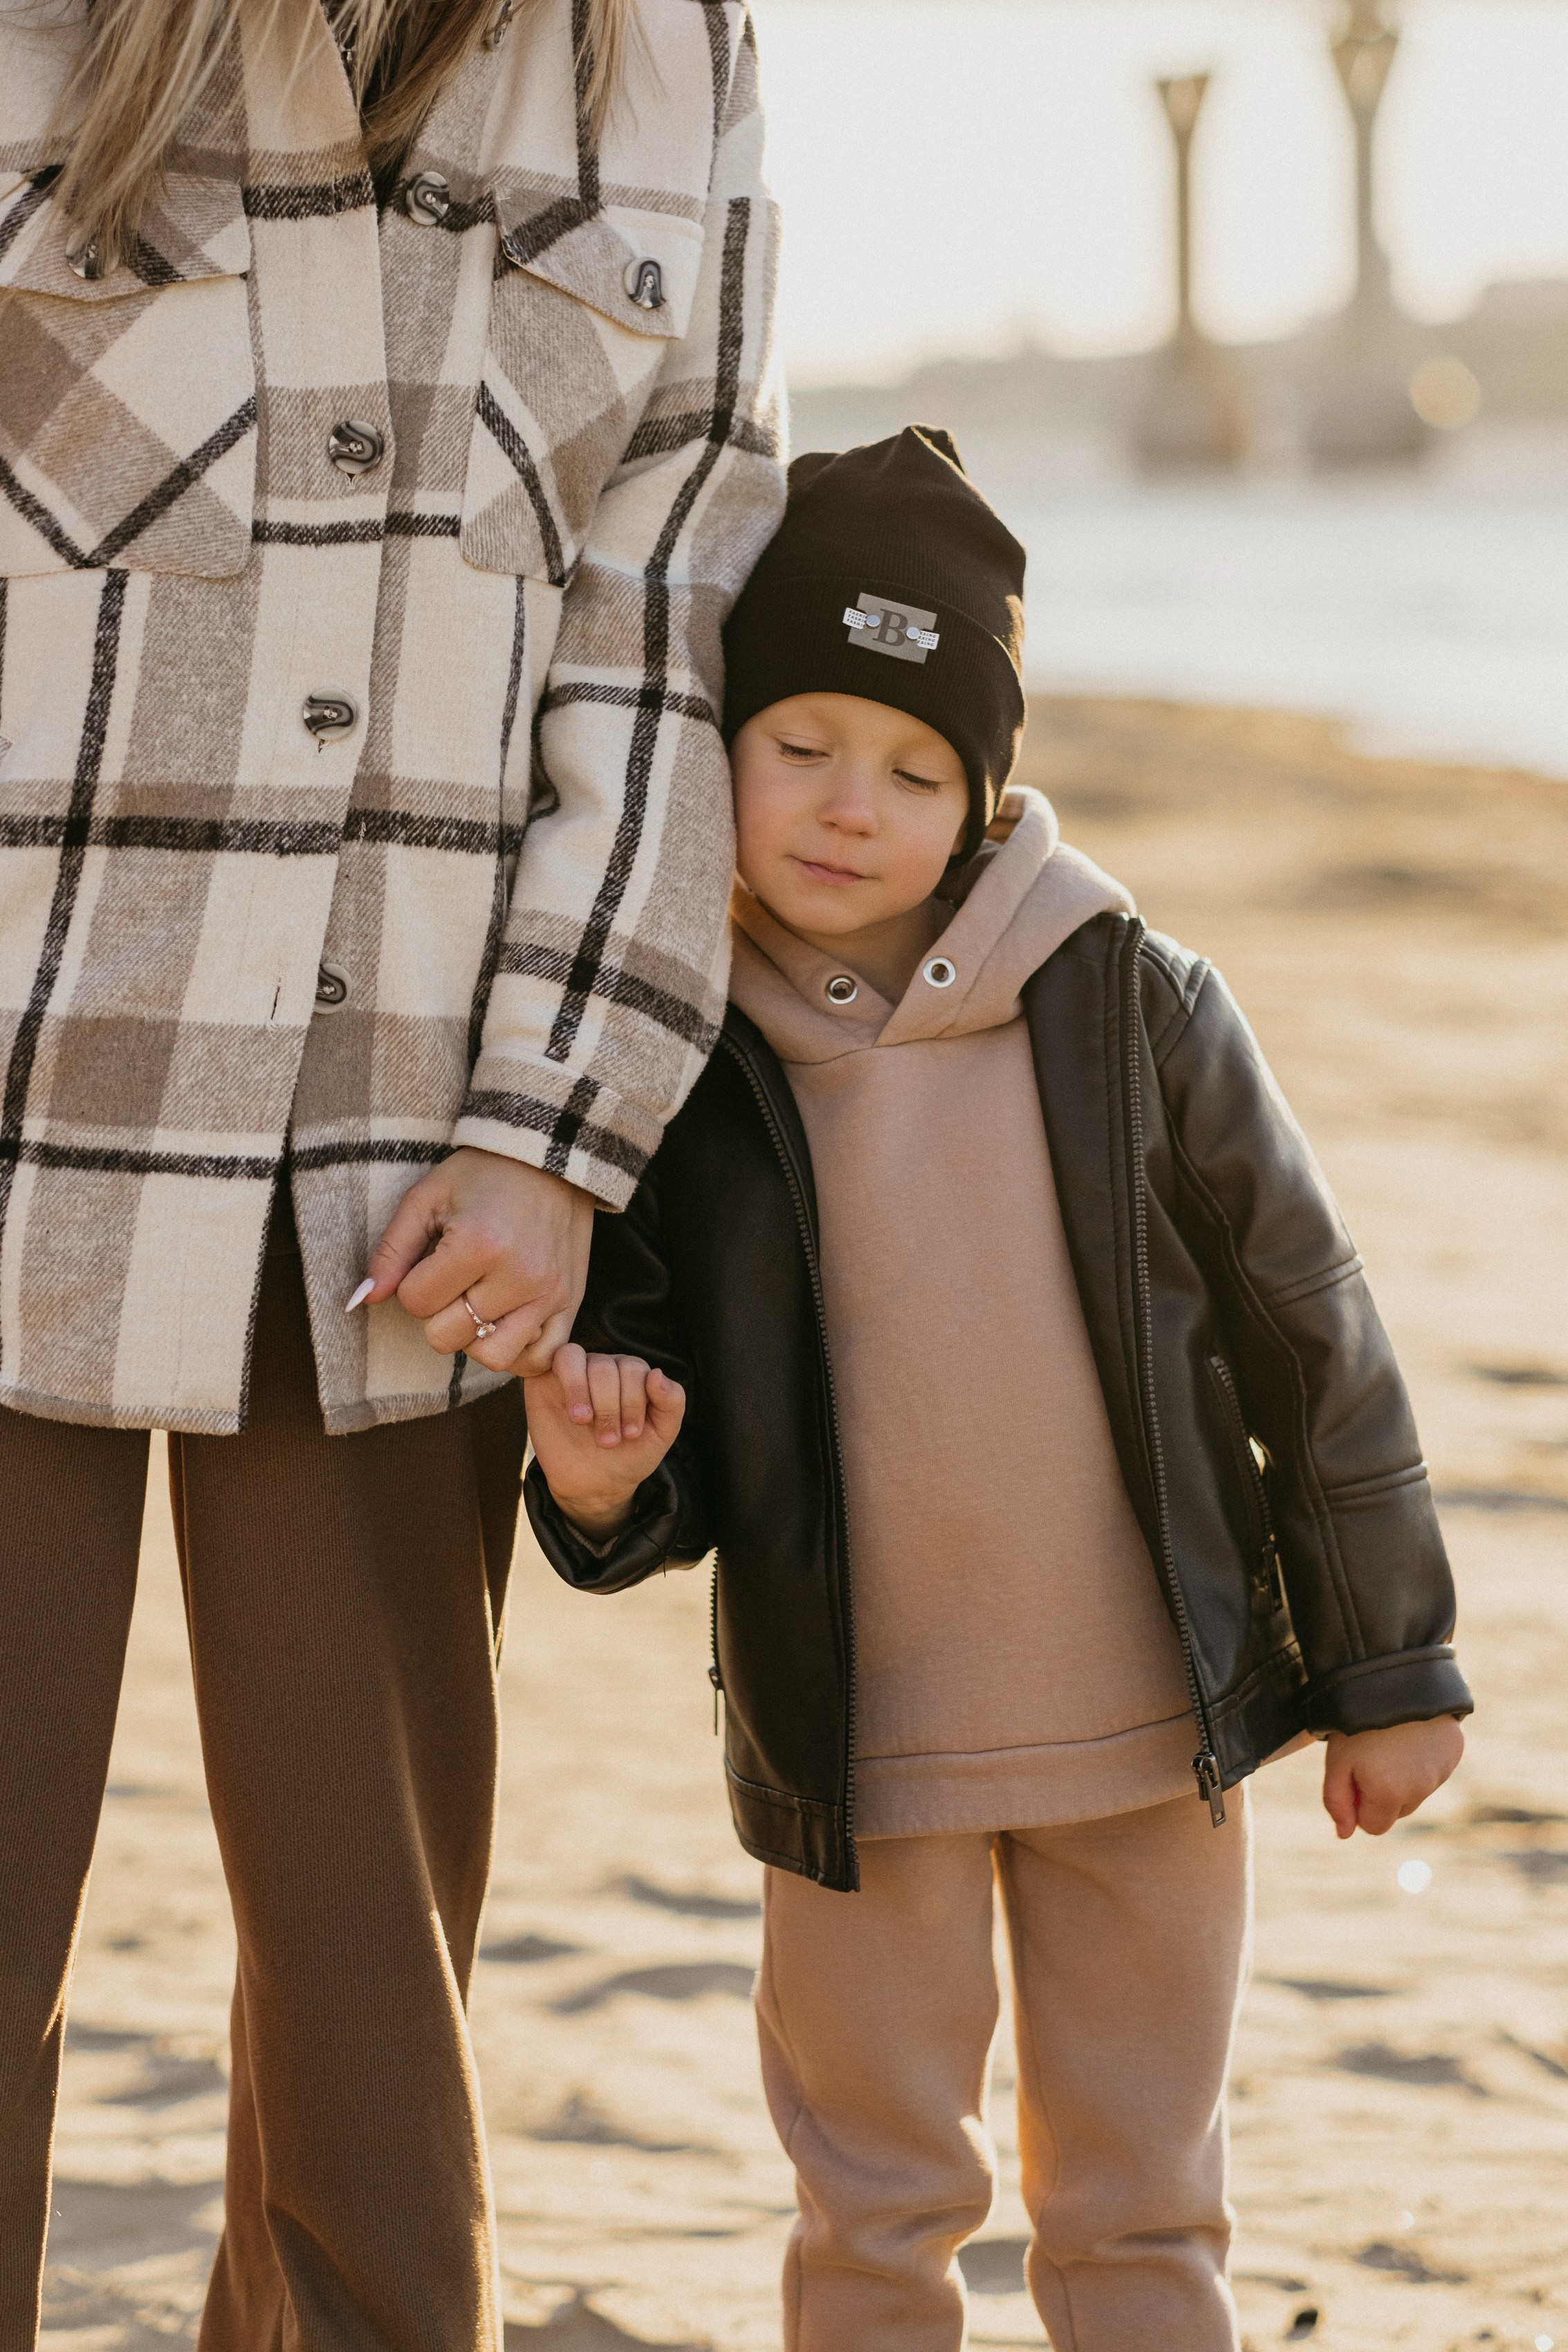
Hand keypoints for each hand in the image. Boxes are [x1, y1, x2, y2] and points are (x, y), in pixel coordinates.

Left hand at [351, 1148, 593, 1377]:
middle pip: (446, 1336)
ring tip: (479, 1303)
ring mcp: (549, 1294)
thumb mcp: (428, 1197)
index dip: (413, 1283)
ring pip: (490, 1357)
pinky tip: (507, 1322)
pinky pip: (538, 1359)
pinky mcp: (571, 1303)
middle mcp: (518, 1276)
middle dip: (439, 1311)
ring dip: (474, 1336)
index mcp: (478, 1244)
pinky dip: (518, 1351)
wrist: (552, 1158)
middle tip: (455, 1279)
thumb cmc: (485, 1174)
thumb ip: (391, 1250)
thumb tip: (362, 1299)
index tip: (433, 1257)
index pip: (416, 1302)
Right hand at [524, 1345, 685, 1541]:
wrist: (592, 1485)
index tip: (631, 1435)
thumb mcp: (661, 1434)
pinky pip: (561, 1357)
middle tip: (608, 1442)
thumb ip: (672, 1403)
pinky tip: (573, 1410)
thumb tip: (657, 1373)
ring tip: (584, 1423)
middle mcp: (606, 1368)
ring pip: (587, 1361)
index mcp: (634, 1376)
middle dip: (610, 1407)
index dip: (634, 1401)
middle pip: (611, 1367)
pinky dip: (570, 1378)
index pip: (636, 1369)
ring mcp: (578, 1371)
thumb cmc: (629, 1456)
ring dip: (587, 1395)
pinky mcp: (549, 1378)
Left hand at [1322, 1716, 1464, 1838]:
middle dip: (1383, 1794)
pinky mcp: (1454, 1752)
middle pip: (1398, 1811)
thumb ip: (1336, 1801)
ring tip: (1390, 1741)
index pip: (1374, 1827)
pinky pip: (1436, 1768)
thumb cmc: (1356, 1721)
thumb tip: (1344, 1834)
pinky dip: (1423, 1758)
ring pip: (1418, 1790)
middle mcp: (1421, 1788)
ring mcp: (1442, 1771)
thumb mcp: (1336, 1761)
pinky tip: (1411, 1733)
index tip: (1353, 1780)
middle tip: (1370, 1757)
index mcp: (1389, 1794)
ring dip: (1405, 1776)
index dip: (1359, 1807)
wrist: (1393, 1677)